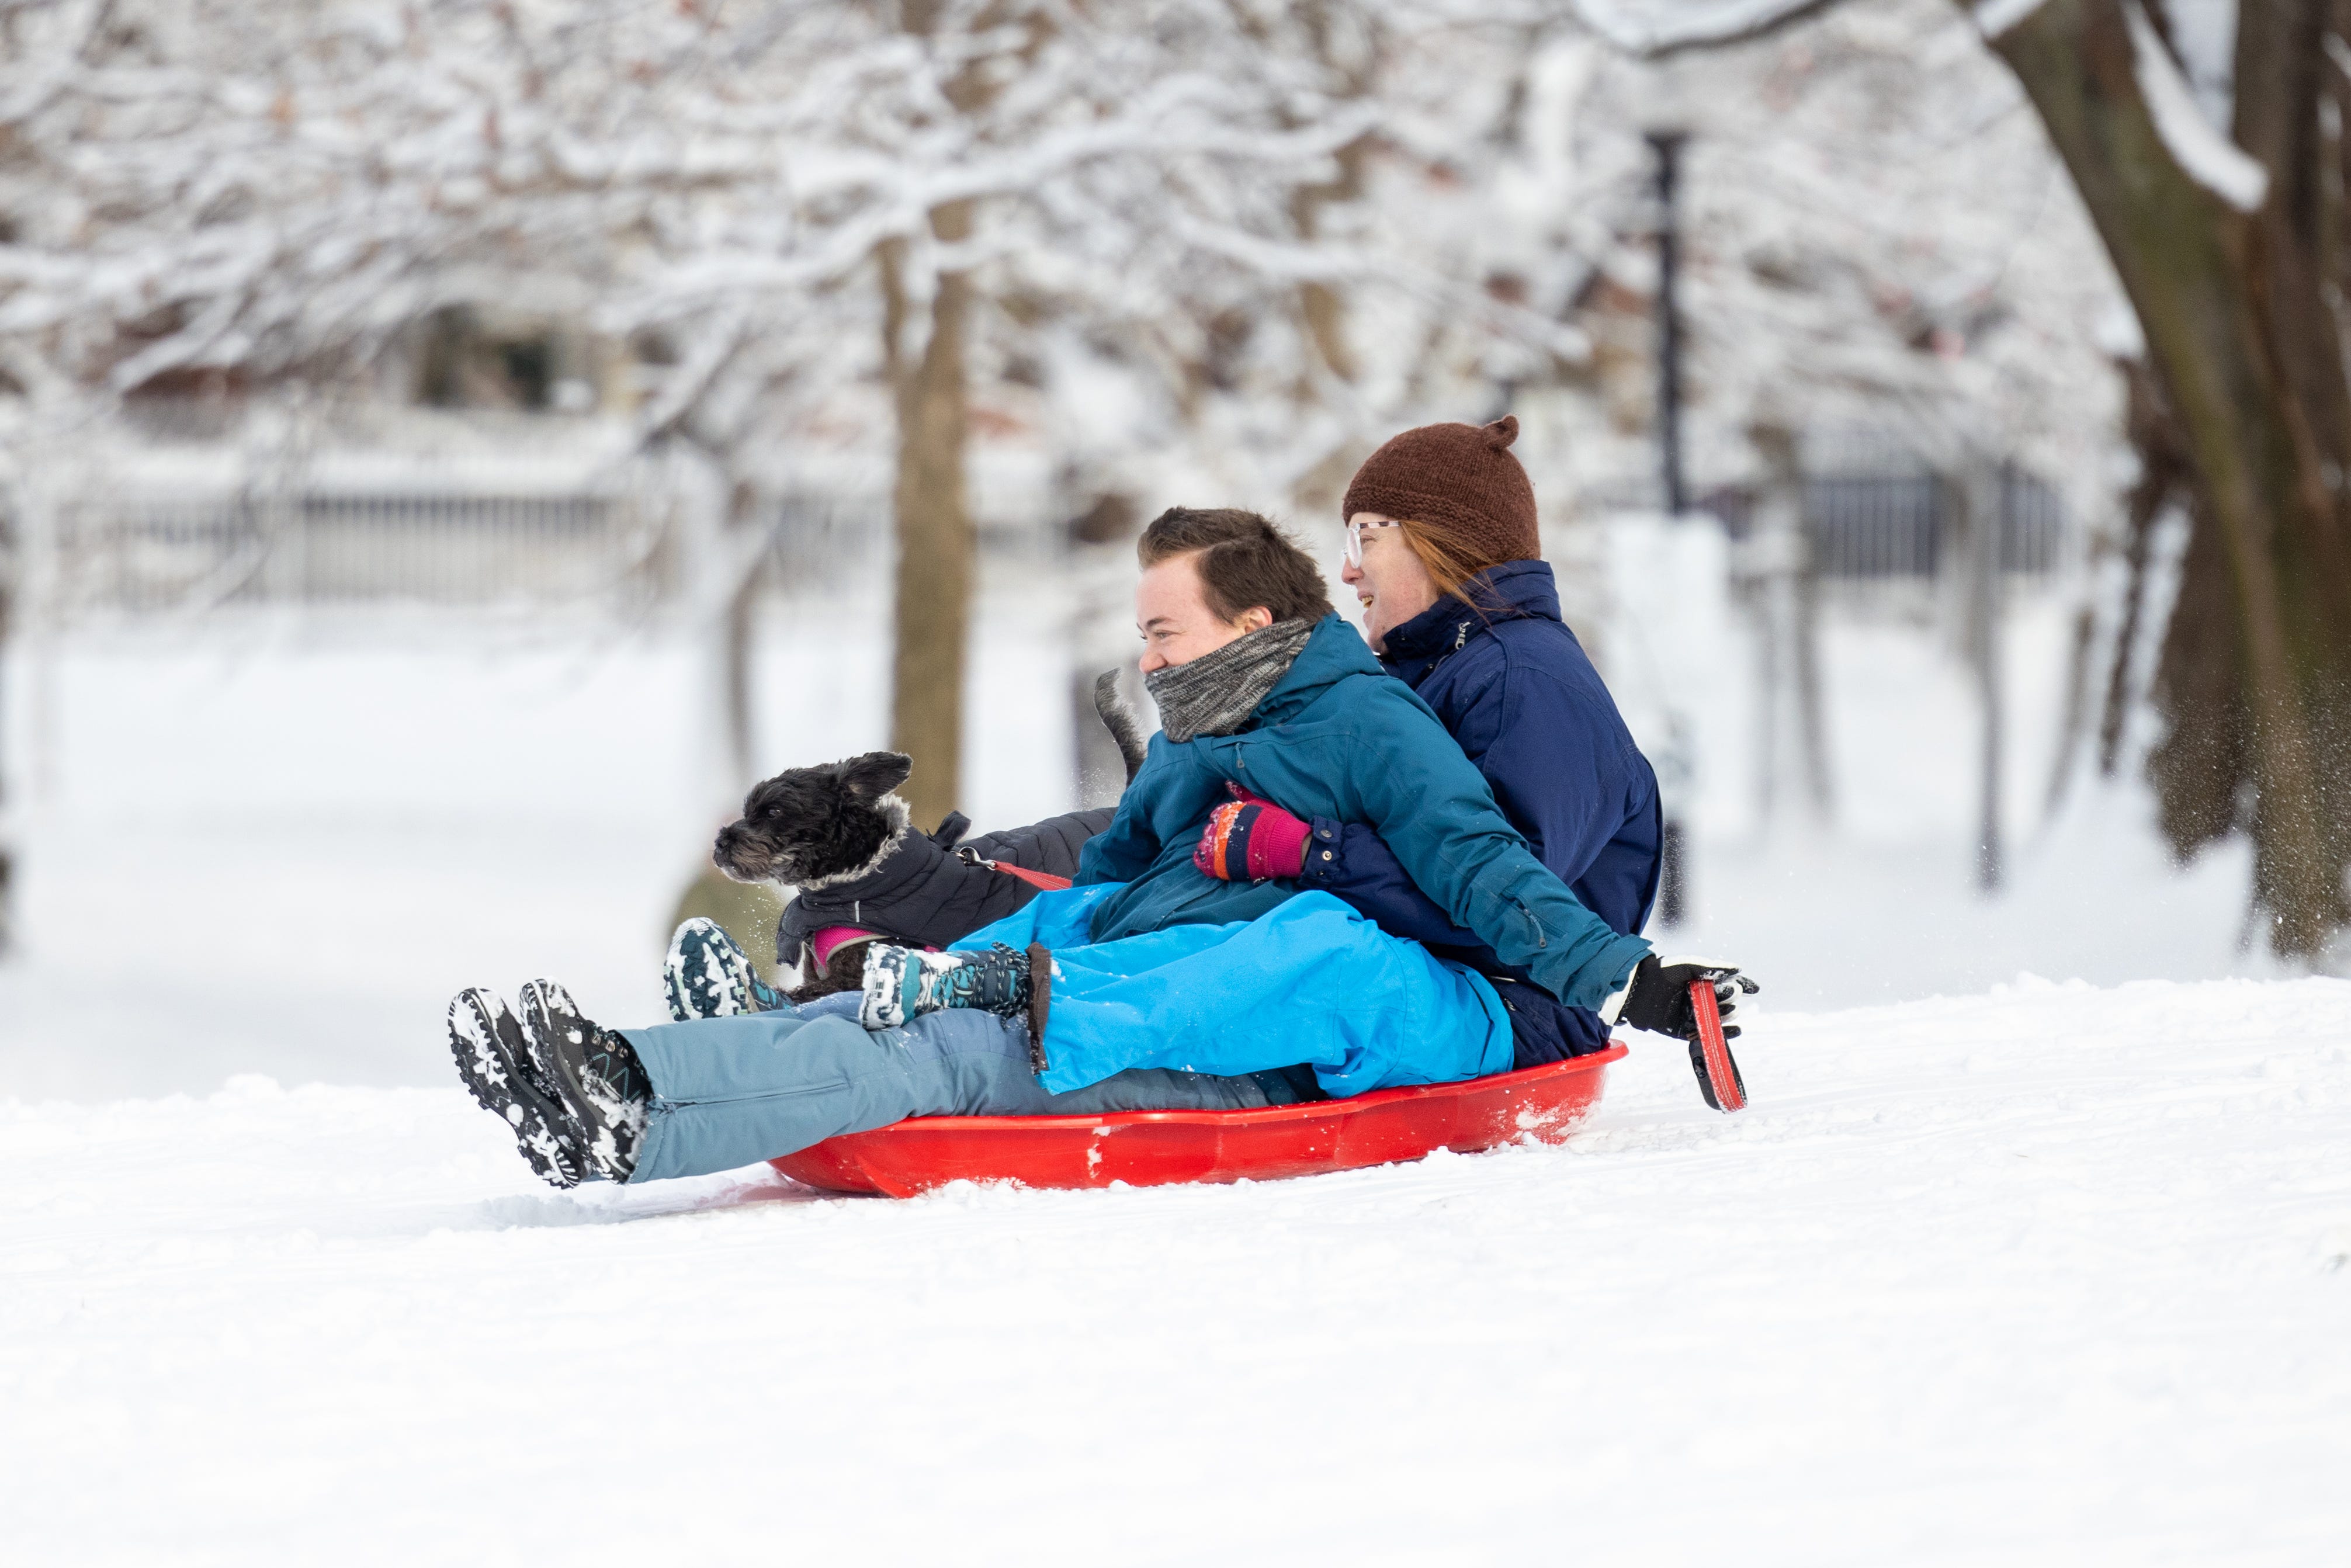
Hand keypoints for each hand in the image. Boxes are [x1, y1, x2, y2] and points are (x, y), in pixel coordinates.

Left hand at [1193, 787, 1310, 880]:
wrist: (1282, 844)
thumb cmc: (1274, 822)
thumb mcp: (1258, 802)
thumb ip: (1241, 793)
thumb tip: (1228, 782)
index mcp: (1225, 812)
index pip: (1216, 815)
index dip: (1222, 821)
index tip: (1229, 826)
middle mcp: (1218, 828)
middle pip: (1210, 830)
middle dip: (1217, 833)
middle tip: (1228, 840)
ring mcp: (1217, 846)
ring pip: (1204, 845)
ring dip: (1210, 847)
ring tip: (1219, 852)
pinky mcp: (1218, 864)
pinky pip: (1202, 863)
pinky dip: (1203, 862)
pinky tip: (1206, 861)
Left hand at [1605, 955, 1756, 1039]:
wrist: (1637, 989)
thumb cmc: (1661, 972)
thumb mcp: (1688, 965)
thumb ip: (1712, 967)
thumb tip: (1737, 969)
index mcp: (1701, 984)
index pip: (1727, 986)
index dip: (1742, 987)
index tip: (1754, 988)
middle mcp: (1699, 1000)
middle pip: (1726, 1003)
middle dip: (1731, 1000)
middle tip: (1729, 995)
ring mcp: (1693, 1016)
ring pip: (1718, 1019)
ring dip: (1728, 1016)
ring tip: (1728, 1010)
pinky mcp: (1684, 1031)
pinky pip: (1706, 1035)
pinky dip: (1722, 1034)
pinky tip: (1734, 1031)